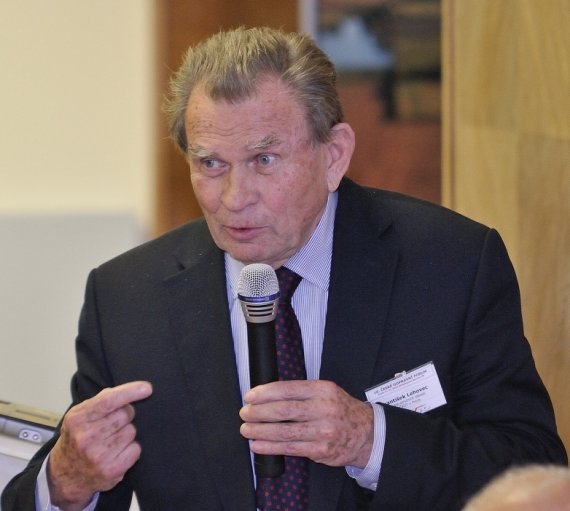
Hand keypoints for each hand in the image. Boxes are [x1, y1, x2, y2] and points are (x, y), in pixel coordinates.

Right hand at [47, 381, 152, 510]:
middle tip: (114, 423)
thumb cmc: (77, 438)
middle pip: (125, 414)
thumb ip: (100, 400)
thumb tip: (127, 391)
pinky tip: (118, 452)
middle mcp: (86, 438)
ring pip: (132, 431)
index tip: (147, 388)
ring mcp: (98, 456)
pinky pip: (136, 449)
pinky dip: (131, 448)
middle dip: (126, 414)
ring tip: (112, 440)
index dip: (130, 392)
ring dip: (127, 432)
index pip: (108, 401)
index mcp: (77, 419)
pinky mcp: (111, 471)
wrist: (66, 476)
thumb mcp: (79, 416)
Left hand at [239, 380, 372, 468]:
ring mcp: (323, 431)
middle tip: (245, 413)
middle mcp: (323, 409)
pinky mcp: (321, 450)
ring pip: (284, 431)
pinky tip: (258, 445)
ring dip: (260, 431)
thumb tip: (268, 395)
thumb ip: (301, 392)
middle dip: (259, 412)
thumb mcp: (325, 391)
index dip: (265, 393)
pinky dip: (270, 447)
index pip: (288, 389)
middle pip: (284, 410)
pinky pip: (290, 448)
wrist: (366, 433)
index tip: (250, 396)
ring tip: (246, 429)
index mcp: (322, 389)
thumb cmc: (340, 409)